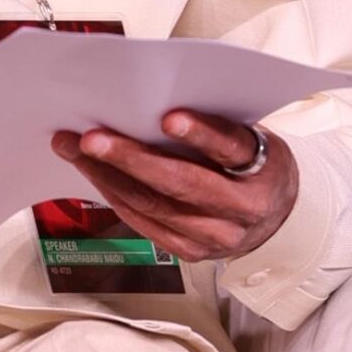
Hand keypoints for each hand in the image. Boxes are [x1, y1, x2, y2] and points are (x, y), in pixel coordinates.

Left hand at [48, 110, 298, 264]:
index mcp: (263, 169)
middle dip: (129, 158)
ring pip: (153, 206)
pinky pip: (145, 223)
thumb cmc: (253, 164)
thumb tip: (150, 99)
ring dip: (107, 176)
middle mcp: (242, 209)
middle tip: (91, 137)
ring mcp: (216, 236)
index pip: (231, 147)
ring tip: (74, 148)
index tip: (168, 118)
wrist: (278, 218)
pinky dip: (115, 195)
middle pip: (180, 184)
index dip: (200, 133)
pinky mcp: (192, 252)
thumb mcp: (251, 136)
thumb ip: (213, 122)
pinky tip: (92, 173)